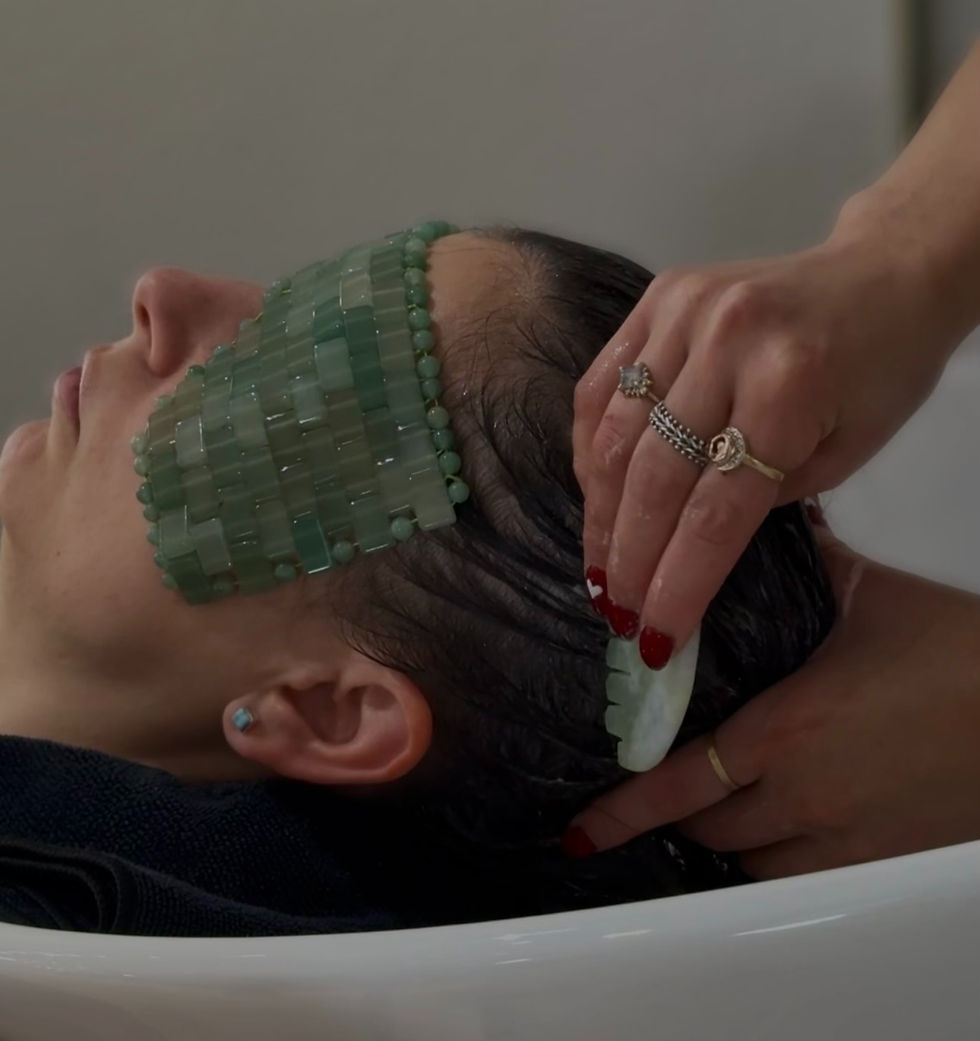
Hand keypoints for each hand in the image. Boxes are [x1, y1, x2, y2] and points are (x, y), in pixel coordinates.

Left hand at [565, 526, 979, 877]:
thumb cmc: (956, 653)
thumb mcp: (869, 596)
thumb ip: (802, 565)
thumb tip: (762, 529)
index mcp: (783, 731)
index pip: (679, 784)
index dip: (625, 812)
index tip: (583, 830)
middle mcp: (802, 797)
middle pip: (709, 832)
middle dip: (678, 816)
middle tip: (664, 792)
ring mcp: (845, 841)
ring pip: (754, 867)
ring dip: (728, 844)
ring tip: (718, 816)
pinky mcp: (883, 861)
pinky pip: (806, 884)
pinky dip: (777, 866)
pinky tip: (779, 839)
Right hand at [573, 221, 964, 664]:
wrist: (882, 273)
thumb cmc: (879, 373)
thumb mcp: (847, 454)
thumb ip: (766, 499)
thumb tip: (685, 549)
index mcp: (791, 386)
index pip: (717, 510)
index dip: (679, 581)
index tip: (654, 636)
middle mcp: (728, 343)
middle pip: (656, 476)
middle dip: (629, 556)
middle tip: (614, 609)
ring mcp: (684, 312)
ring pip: (616, 434)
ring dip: (600, 511)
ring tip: (598, 566)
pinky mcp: (658, 297)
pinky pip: (601, 384)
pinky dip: (589, 446)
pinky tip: (594, 492)